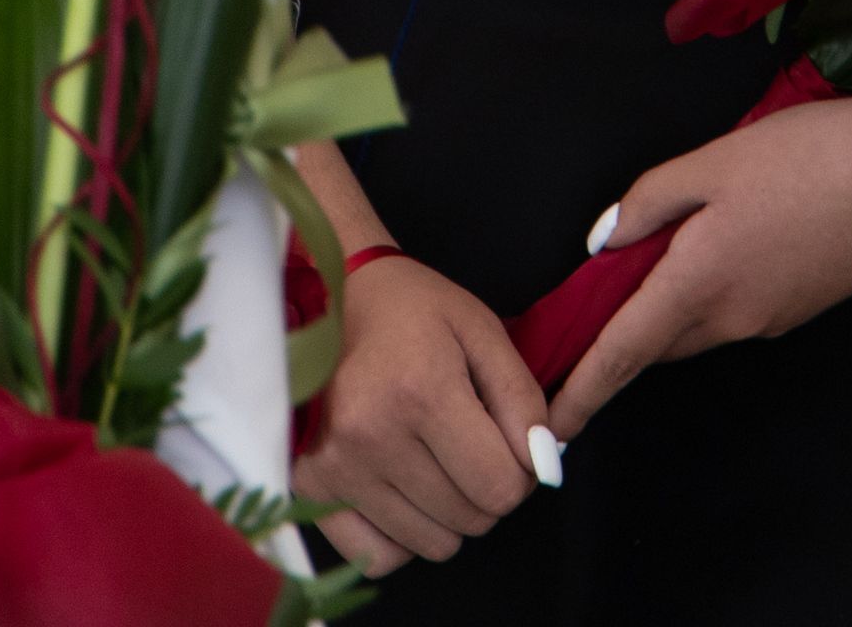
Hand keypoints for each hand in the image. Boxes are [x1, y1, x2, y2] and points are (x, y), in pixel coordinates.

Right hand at [287, 251, 547, 574]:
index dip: (521, 473)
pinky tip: (402, 492)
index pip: (501, 487)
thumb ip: (522, 400)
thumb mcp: (481, 330)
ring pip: (431, 544)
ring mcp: (336, 466)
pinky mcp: (309, 486)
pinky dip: (401, 537)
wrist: (326, 295)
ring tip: (432, 459)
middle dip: (486, 490)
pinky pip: (376, 556)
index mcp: (422, 392)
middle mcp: (373, 437)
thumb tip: (542, 467)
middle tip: (469, 444)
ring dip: (447, 514)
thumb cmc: (411, 310)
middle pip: (470, 519)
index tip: (508, 443)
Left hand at [544, 78, 851, 440]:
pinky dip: (715, 292)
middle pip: (659, 342)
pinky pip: (740, 310)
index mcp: (700, 281)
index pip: (622, 353)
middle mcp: (736, 316)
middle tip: (587, 314)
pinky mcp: (807, 304)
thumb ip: (650, 200)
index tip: (552, 429)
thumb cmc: (816, 154)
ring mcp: (776, 317)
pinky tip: (730, 241)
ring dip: (671, 309)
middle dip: (622, 338)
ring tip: (657, 260)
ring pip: (701, 325)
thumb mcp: (717, 159)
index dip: (582, 392)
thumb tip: (603, 241)